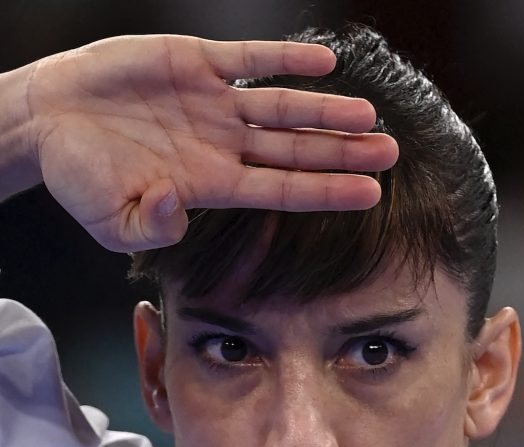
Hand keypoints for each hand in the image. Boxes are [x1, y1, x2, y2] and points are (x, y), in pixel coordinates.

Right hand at [23, 34, 398, 250]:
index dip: (326, 191)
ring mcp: (214, 104)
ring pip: (282, 107)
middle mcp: (223, 146)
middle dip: (342, 152)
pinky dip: (283, 58)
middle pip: (295, 151)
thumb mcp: (111, 222)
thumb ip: (149, 226)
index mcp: (211, 185)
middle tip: (390, 153)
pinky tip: (323, 63)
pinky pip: (249, 60)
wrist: (48, 122)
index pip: (282, 191)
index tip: (370, 194)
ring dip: (324, 110)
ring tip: (369, 114)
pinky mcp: (196, 62)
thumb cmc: (81, 178)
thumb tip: (175, 208)